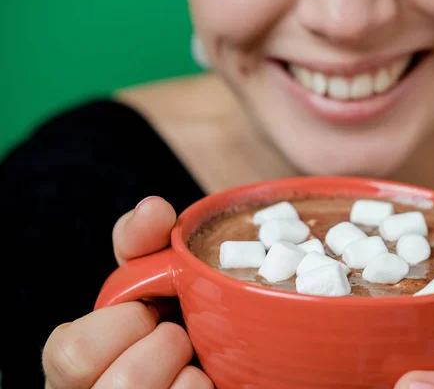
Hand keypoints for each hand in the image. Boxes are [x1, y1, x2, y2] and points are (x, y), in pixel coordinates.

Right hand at [42, 196, 212, 387]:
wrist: (217, 354)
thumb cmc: (170, 316)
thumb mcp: (151, 277)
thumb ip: (142, 242)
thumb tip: (153, 208)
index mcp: (75, 365)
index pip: (71, 351)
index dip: (122, 324)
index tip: (150, 308)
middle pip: (121, 382)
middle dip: (164, 343)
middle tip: (178, 331)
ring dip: (188, 365)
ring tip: (193, 354)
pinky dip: (205, 387)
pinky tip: (206, 378)